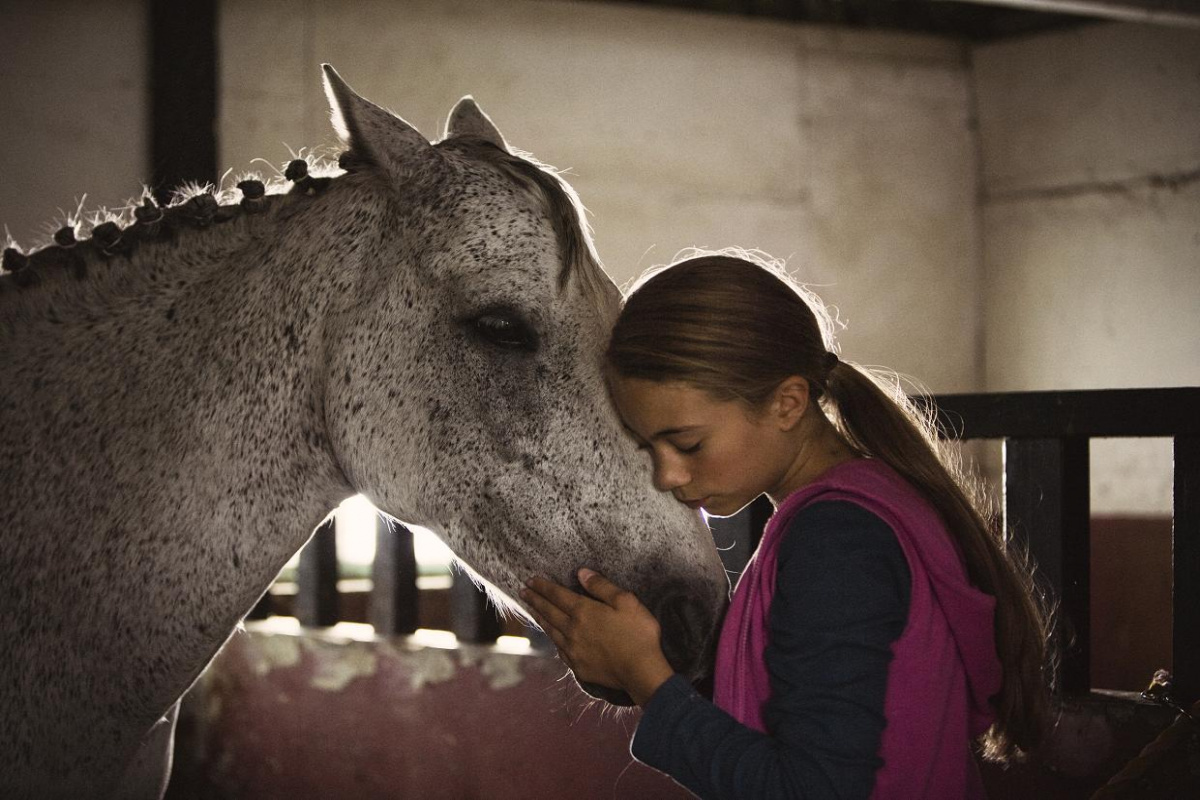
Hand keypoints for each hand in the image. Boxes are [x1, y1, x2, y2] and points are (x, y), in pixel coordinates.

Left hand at [521, 568, 674, 705]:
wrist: (641, 672)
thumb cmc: (638, 634)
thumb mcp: (625, 602)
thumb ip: (601, 586)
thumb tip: (581, 573)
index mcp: (584, 611)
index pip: (558, 595)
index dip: (543, 587)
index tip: (531, 581)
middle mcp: (573, 630)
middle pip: (549, 611)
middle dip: (536, 600)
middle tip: (523, 592)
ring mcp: (573, 650)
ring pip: (551, 630)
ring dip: (540, 618)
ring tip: (531, 610)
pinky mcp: (578, 666)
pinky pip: (560, 649)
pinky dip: (552, 639)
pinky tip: (552, 637)